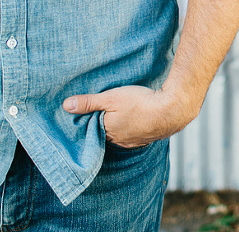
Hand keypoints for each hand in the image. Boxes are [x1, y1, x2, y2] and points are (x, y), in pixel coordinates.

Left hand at [64, 85, 198, 147]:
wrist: (172, 110)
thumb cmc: (139, 102)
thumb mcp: (110, 98)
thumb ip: (89, 102)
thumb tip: (66, 106)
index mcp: (108, 132)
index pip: (92, 130)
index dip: (90, 121)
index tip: (87, 114)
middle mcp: (119, 141)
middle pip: (106, 133)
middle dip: (104, 124)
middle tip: (103, 112)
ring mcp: (135, 141)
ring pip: (121, 135)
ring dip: (119, 127)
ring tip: (119, 115)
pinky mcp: (148, 138)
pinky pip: (135, 135)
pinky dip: (133, 128)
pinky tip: (136, 120)